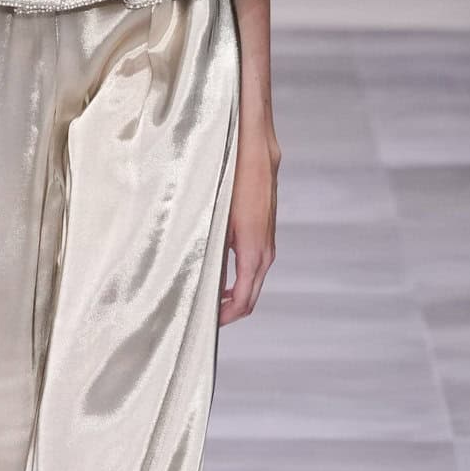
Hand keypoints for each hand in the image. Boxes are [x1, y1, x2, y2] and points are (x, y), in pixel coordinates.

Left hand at [219, 123, 278, 324]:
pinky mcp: (264, 233)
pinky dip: (239, 280)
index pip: (243, 301)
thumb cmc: (233, 176)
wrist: (255, 146)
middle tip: (201, 319)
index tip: (203, 324)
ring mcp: (268, 242)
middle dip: (228, 312)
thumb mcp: (218, 218)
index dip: (224, 318)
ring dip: (233, 296)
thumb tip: (206, 283)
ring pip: (253, 282)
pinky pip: (253, 267)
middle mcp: (265, 252)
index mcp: (254, 251)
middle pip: (250, 297)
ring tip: (206, 300)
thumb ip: (215, 253)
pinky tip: (219, 277)